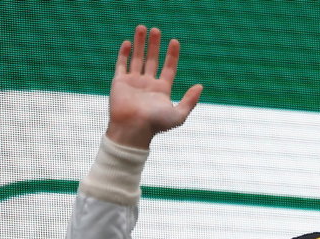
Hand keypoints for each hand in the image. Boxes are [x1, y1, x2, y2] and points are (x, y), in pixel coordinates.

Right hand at [106, 25, 202, 148]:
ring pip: (137, 58)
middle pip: (152, 59)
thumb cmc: (156, 124)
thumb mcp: (178, 114)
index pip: (168, 68)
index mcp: (162, 90)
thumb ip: (190, 100)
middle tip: (156, 30)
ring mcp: (133, 82)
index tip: (174, 41)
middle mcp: (148, 84)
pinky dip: (124, 53)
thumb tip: (200, 85)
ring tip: (142, 27)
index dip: (172, 55)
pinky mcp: (120, 82)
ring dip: (139, 43)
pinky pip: (121, 64)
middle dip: (154, 44)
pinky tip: (128, 43)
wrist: (133, 129)